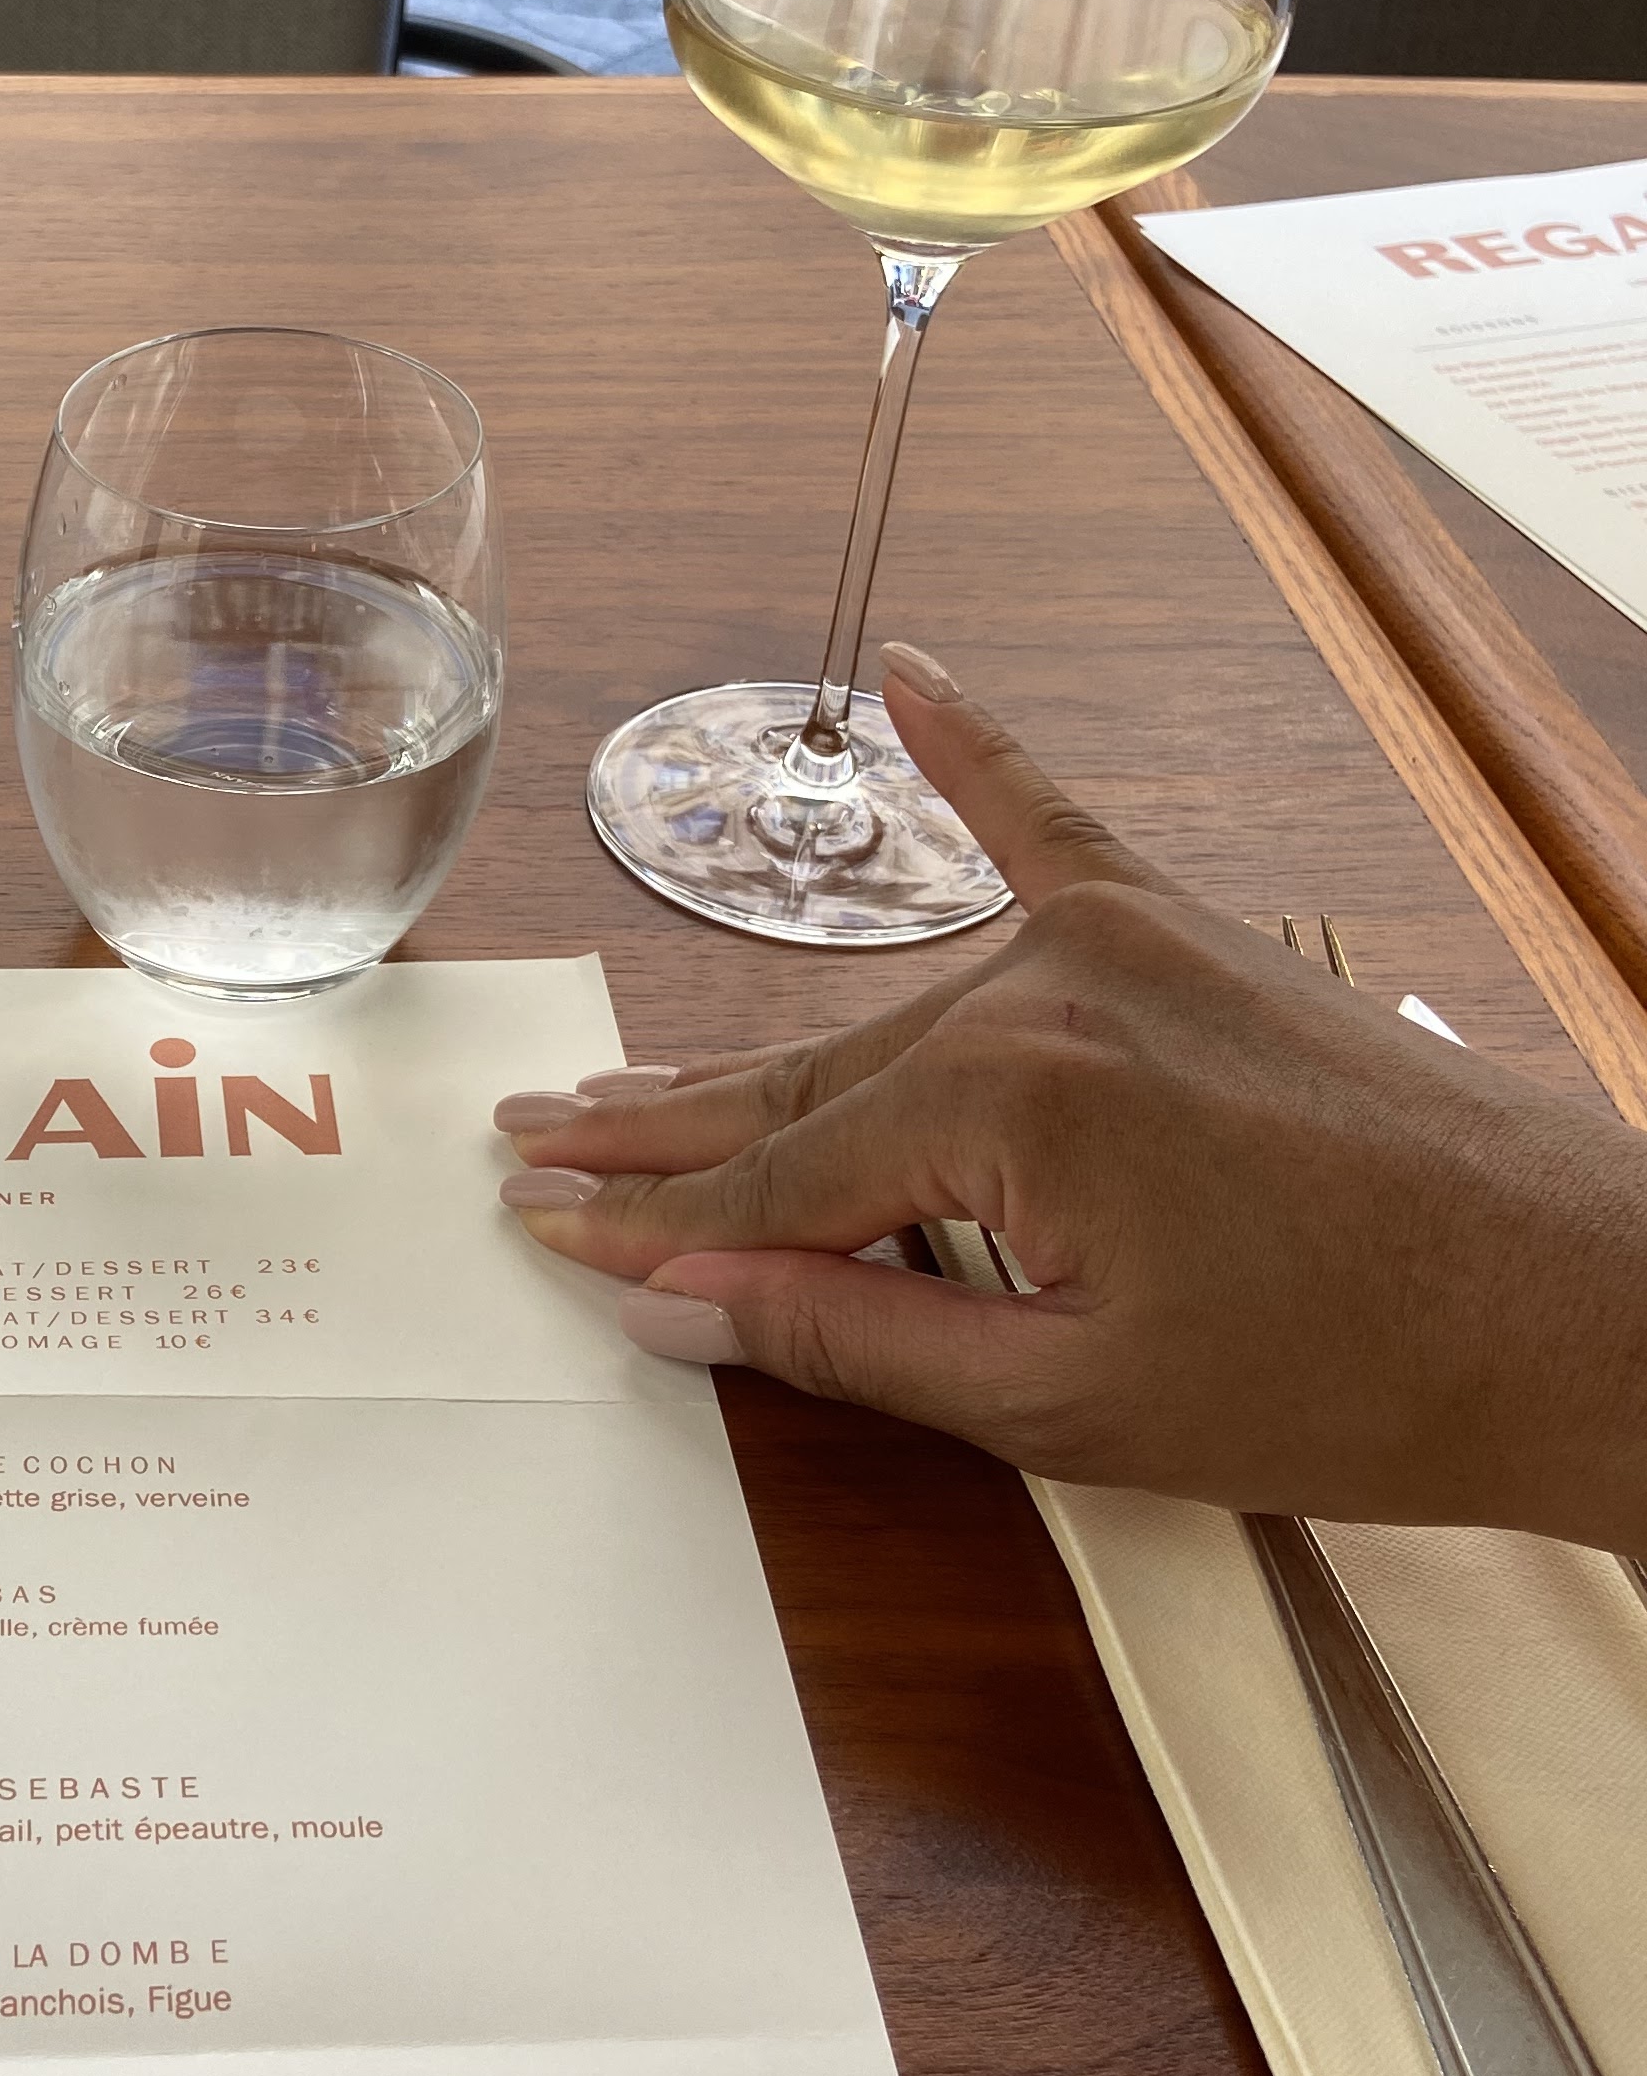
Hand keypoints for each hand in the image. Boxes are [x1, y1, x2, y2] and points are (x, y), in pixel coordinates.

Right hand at [495, 649, 1646, 1547]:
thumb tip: (680, 1302)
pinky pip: (1052, 826)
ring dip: (762, 1057)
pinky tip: (908, 675)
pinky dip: (975, 753)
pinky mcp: (1192, 938)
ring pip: (894, 1016)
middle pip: (807, 1083)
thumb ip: (854, 1336)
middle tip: (534, 1140)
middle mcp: (1044, 989)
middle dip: (660, 1127)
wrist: (1588, 1311)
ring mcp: (1121, 945)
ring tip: (635, 1081)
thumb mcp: (1070, 1400)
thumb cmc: (1359, 1377)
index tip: (539, 1235)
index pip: (770, 1181)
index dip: (649, 1225)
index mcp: (1007, 1105)